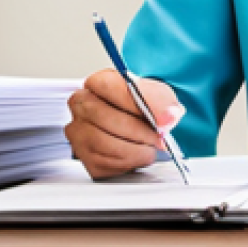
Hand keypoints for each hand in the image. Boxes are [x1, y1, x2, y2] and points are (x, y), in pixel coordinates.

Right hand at [65, 69, 183, 179]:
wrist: (142, 123)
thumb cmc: (145, 105)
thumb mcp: (159, 95)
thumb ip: (163, 102)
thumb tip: (169, 116)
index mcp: (99, 82)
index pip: (110, 86)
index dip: (138, 104)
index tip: (164, 118)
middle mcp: (82, 104)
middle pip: (104, 118)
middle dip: (139, 132)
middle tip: (159, 139)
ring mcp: (78, 131)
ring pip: (102, 144)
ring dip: (134, 151)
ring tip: (149, 149)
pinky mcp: (83, 156)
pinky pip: (103, 164)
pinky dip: (126, 164)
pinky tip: (136, 156)